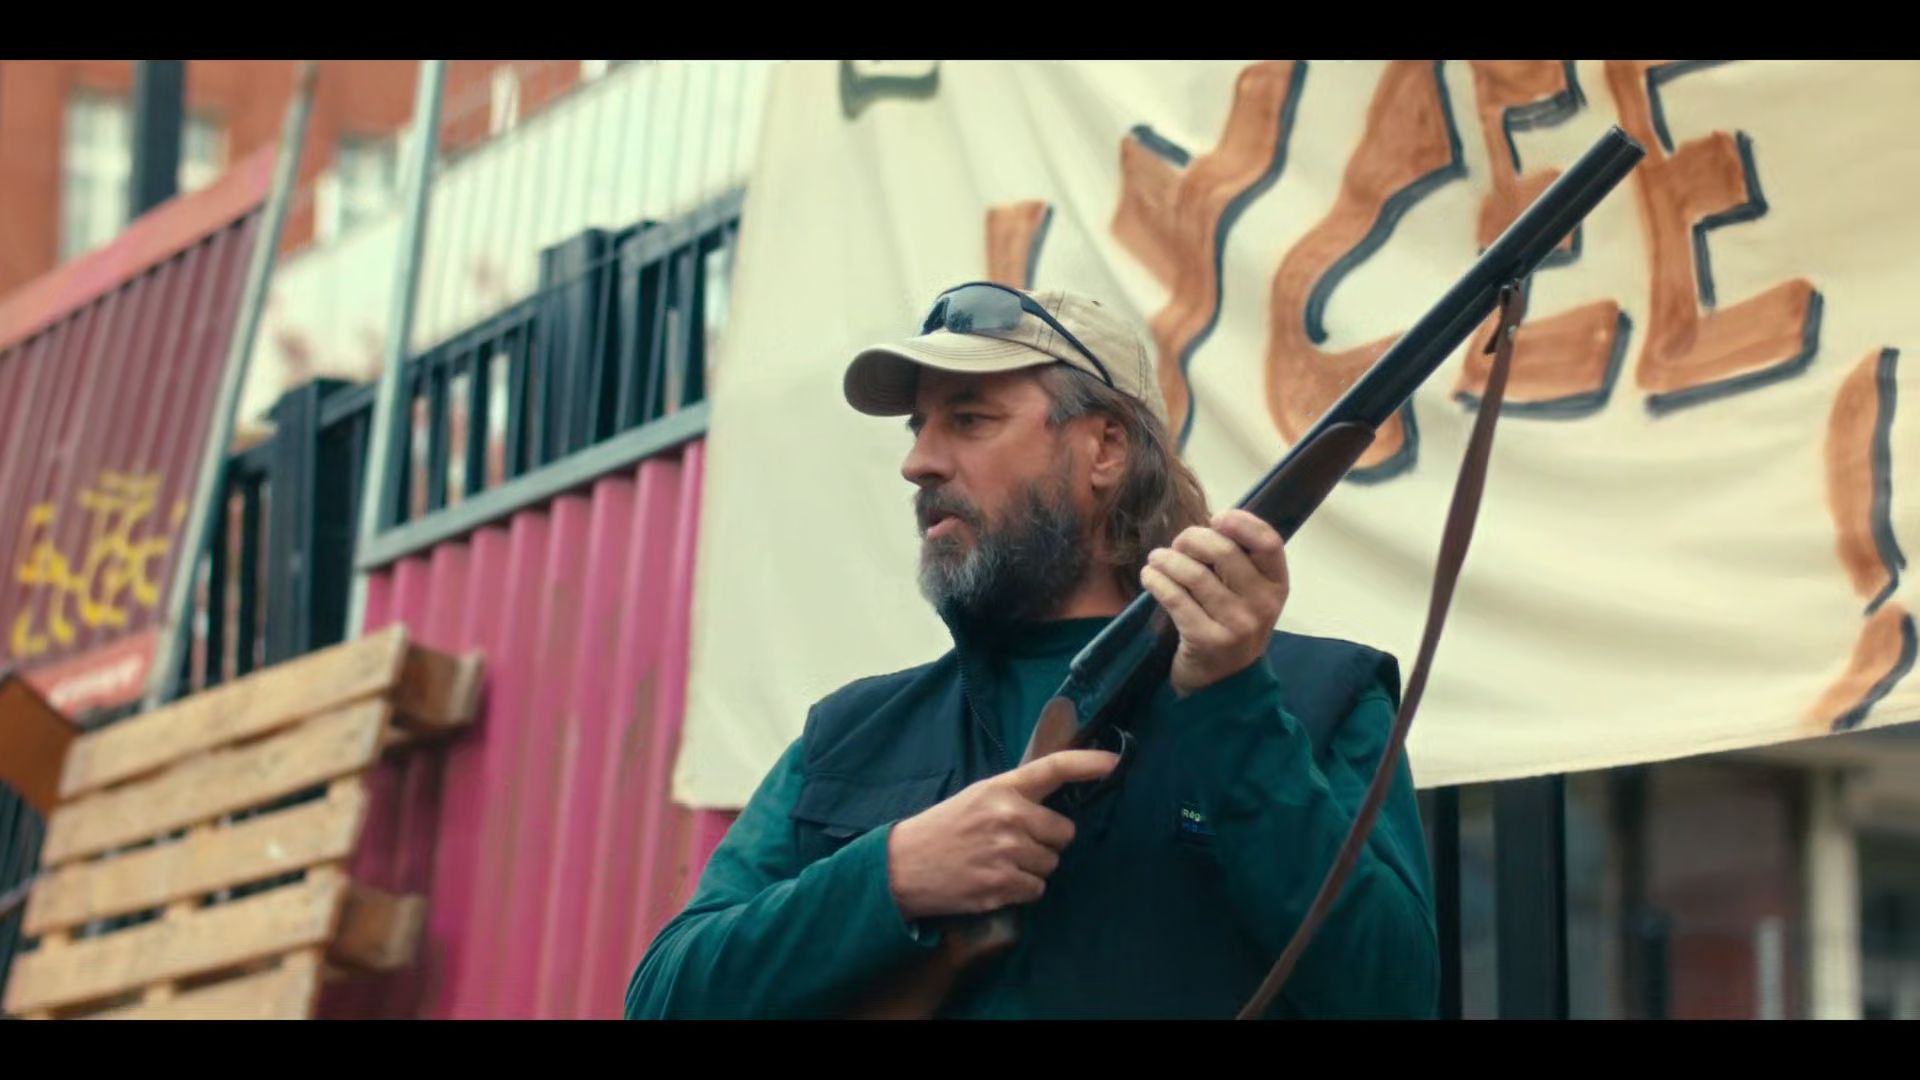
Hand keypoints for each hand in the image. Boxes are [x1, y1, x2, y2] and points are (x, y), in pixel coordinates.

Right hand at [887, 750, 1119, 920]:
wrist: (902, 866)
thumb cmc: (943, 830)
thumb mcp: (977, 798)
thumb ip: (1014, 797)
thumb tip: (1054, 806)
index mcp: (1001, 789)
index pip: (1054, 768)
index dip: (1088, 763)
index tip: (1113, 762)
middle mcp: (1009, 817)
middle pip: (1063, 832)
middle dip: (1047, 840)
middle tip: (1014, 843)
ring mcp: (1007, 852)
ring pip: (1051, 864)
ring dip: (1032, 867)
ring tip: (998, 863)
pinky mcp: (1003, 885)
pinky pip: (1036, 889)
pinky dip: (1021, 889)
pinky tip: (995, 881)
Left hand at [1139, 509, 1289, 695]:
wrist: (1223, 683)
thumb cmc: (1231, 625)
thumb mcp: (1248, 595)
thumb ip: (1237, 562)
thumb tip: (1206, 525)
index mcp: (1277, 586)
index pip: (1268, 542)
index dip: (1242, 522)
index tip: (1217, 518)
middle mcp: (1262, 605)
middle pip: (1224, 551)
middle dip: (1192, 539)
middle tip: (1176, 544)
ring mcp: (1236, 624)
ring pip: (1194, 574)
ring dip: (1167, 559)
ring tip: (1156, 559)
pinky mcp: (1207, 639)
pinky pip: (1175, 599)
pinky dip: (1157, 581)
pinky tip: (1149, 577)